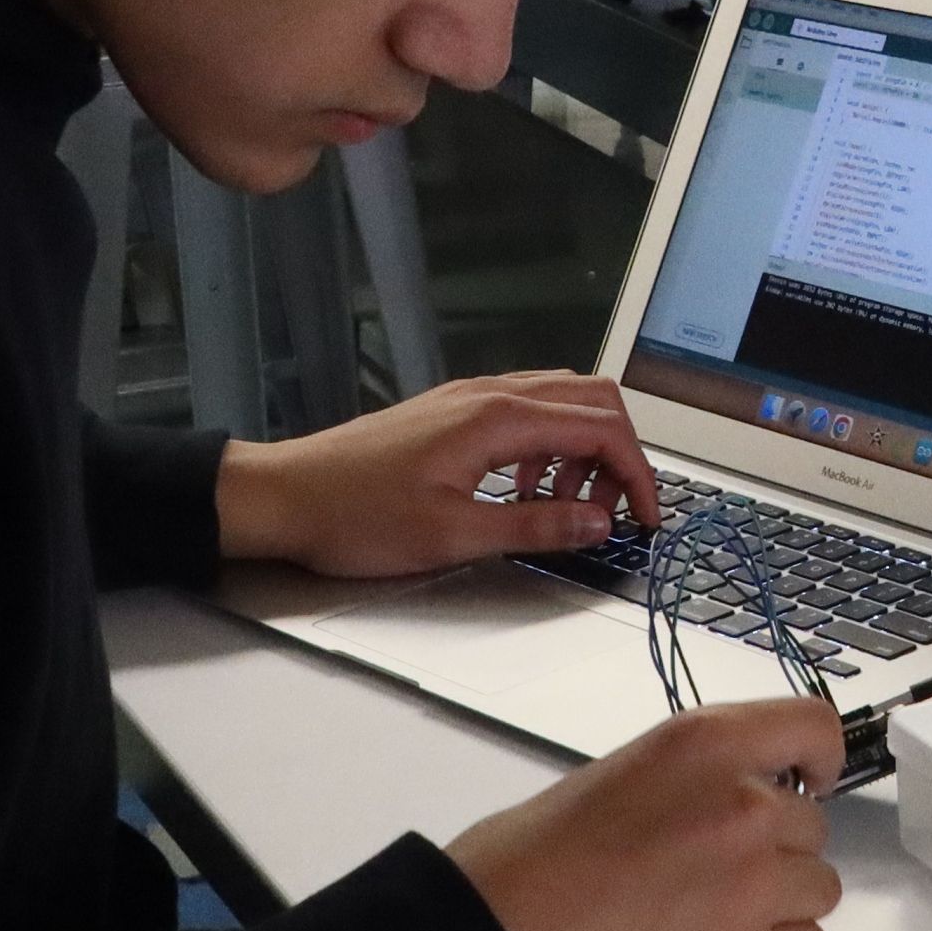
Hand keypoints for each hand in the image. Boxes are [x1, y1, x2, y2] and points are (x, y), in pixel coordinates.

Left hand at [216, 372, 660, 575]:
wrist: (285, 496)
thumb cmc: (354, 516)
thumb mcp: (453, 535)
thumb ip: (535, 525)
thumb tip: (597, 523)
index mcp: (496, 420)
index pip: (600, 428)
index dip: (637, 474)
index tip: (646, 517)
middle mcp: (488, 395)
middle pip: (591, 399)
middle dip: (620, 454)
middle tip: (617, 509)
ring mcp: (469, 399)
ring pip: (560, 402)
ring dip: (583, 451)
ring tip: (568, 507)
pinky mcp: (452, 413)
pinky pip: (525, 413)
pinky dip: (547, 448)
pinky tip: (525, 492)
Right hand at [446, 700, 845, 930]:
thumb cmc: (524, 867)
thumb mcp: (612, 778)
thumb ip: (685, 785)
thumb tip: (716, 810)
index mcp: (704, 746)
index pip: (813, 728)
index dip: (816, 759)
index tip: (806, 781)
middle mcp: (745, 807)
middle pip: (811, 827)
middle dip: (773, 850)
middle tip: (707, 878)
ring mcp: (756, 888)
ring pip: (818, 891)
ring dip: (778, 905)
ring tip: (705, 924)